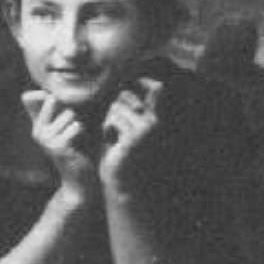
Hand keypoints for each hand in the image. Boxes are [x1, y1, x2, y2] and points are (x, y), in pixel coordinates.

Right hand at [24, 89, 97, 198]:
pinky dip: (83, 133)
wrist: (80, 177)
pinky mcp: (59, 147)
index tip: (59, 112)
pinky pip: (76, 127)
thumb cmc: (76, 149)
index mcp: (37, 126)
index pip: (32, 97)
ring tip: (78, 140)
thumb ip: (51, 110)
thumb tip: (36, 93)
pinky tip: (80, 146)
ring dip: (79, 124)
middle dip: (70, 111)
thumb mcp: (62, 126)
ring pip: (69, 114)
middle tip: (73, 131)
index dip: (49, 98)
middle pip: (55, 101)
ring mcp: (46, 140)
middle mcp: (38, 132)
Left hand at [98, 77, 161, 195]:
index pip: (157, 88)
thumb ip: (126, 108)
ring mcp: (146, 129)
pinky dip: (106, 129)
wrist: (121, 182)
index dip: (142, 81)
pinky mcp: (134, 137)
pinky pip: (112, 119)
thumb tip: (122, 85)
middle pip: (125, 95)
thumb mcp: (123, 127)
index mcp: (155, 118)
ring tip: (112, 137)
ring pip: (116, 107)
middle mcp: (154, 121)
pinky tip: (111, 142)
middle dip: (113, 108)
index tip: (128, 84)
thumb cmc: (118, 153)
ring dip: (107, 121)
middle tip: (113, 128)